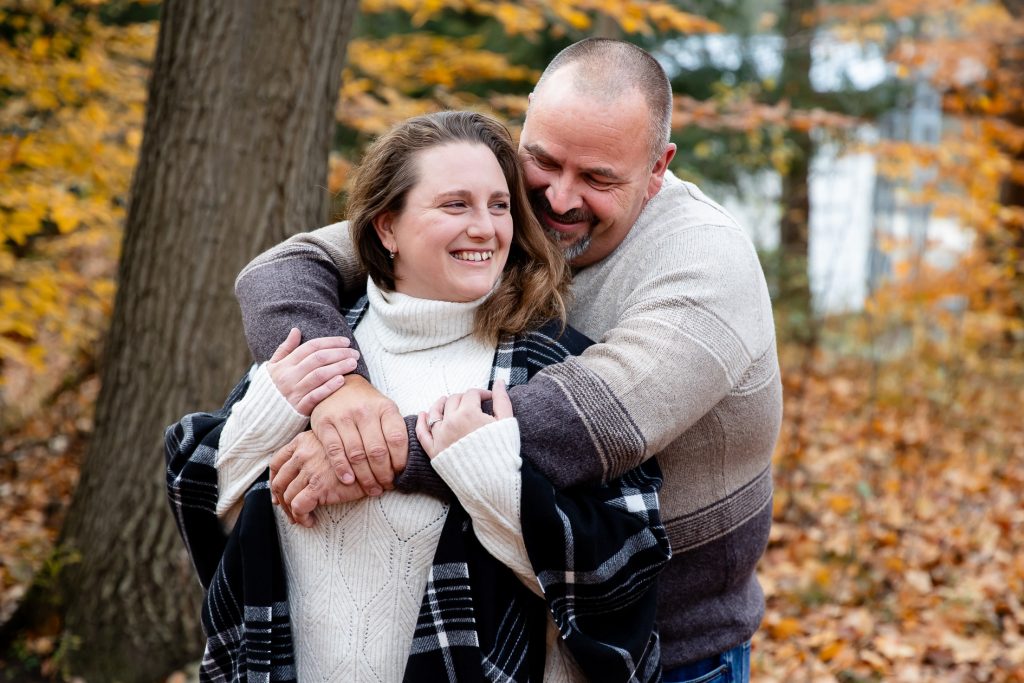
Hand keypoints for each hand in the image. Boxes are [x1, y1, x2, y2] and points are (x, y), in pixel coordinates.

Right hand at [267, 328, 359, 415]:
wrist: (262, 415)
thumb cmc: (271, 388)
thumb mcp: (273, 366)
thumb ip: (285, 348)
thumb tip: (296, 330)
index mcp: (284, 364)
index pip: (310, 347)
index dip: (329, 342)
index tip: (345, 341)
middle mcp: (289, 376)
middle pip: (318, 359)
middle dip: (339, 353)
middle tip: (354, 353)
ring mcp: (294, 392)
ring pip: (319, 375)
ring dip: (338, 367)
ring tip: (353, 363)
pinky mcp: (299, 408)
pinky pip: (316, 396)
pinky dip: (329, 387)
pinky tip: (342, 380)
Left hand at [269, 430, 365, 526]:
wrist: (376, 461)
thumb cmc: (357, 456)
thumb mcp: (331, 446)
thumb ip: (314, 453)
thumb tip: (299, 477)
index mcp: (303, 440)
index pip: (276, 462)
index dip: (274, 481)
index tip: (279, 493)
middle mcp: (303, 453)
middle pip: (279, 482)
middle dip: (282, 501)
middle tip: (291, 512)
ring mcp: (310, 469)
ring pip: (287, 497)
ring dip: (293, 513)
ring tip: (304, 519)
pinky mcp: (318, 486)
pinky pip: (299, 507)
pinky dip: (301, 518)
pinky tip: (310, 521)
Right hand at [309, 375, 407, 495]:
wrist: (339, 385)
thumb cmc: (367, 405)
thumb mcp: (385, 410)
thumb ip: (394, 431)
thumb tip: (405, 463)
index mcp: (385, 408)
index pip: (397, 438)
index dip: (400, 461)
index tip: (400, 474)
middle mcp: (365, 411)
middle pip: (377, 451)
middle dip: (383, 474)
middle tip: (386, 486)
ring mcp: (343, 416)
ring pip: (357, 454)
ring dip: (366, 477)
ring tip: (372, 489)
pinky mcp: (324, 423)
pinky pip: (335, 451)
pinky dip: (342, 469)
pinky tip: (349, 481)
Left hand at [416, 380, 513, 458]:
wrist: (494, 484)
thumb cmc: (503, 453)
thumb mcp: (507, 422)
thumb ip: (502, 400)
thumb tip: (500, 382)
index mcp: (468, 413)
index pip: (471, 394)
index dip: (481, 393)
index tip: (488, 399)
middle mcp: (450, 422)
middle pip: (453, 400)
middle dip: (464, 398)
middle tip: (472, 404)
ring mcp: (440, 437)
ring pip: (435, 412)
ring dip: (441, 404)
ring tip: (446, 401)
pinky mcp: (434, 452)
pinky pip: (423, 433)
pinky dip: (421, 422)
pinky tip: (423, 414)